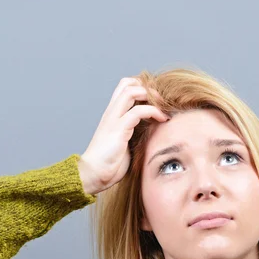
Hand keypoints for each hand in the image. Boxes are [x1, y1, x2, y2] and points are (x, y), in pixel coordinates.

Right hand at [78, 77, 168, 194]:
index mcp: (113, 115)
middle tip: (162, 100)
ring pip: (131, 91)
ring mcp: (114, 119)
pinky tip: (163, 119)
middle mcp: (112, 113)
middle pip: (127, 83)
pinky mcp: (119, 129)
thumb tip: (154, 131)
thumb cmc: (109, 163)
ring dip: (152, 96)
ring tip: (164, 107)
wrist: (94, 174)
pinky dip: (154, 111)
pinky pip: (139, 111)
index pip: (125, 88)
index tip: (157, 99)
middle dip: (148, 87)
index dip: (142, 87)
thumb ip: (135, 133)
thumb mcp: (126, 143)